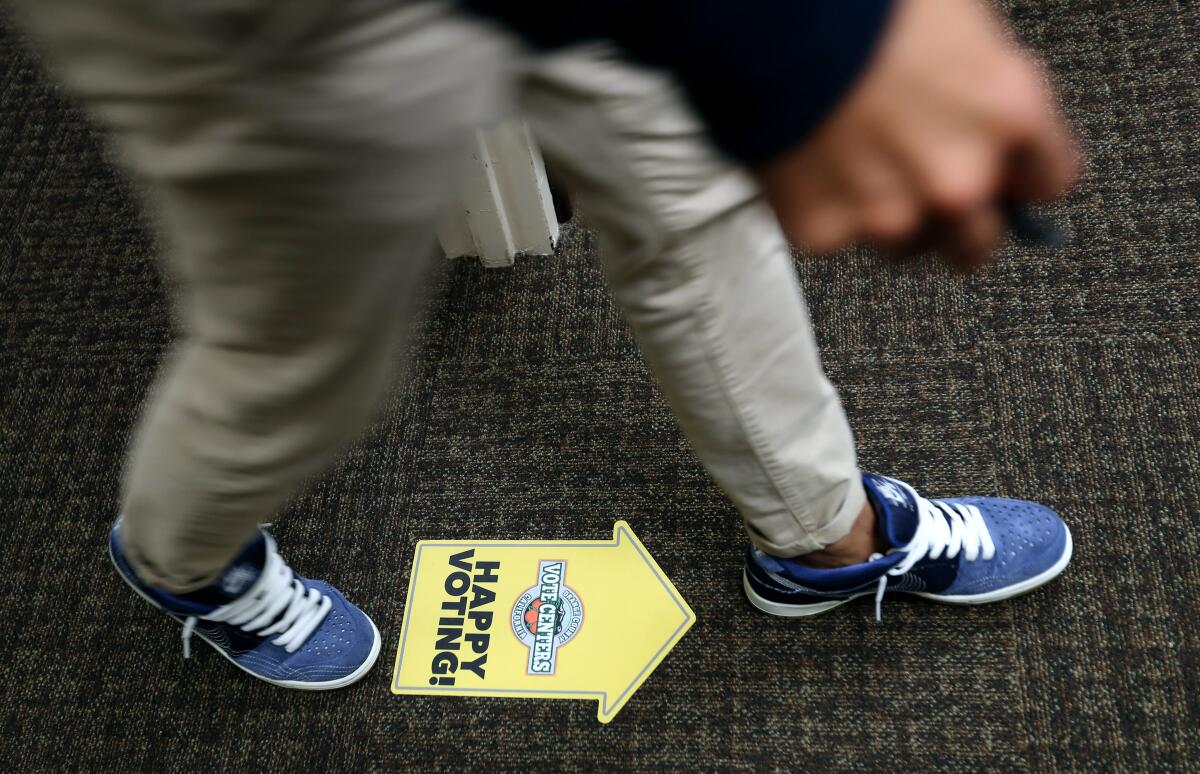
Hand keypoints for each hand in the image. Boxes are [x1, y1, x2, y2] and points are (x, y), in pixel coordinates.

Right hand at [758, 0, 1078, 269]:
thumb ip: (985, 86)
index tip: (1007, 178)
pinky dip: (826, 210)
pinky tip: (812, 165)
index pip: (1048, 181)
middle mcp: (959, 179)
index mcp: (1009, 116)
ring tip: (857, 168)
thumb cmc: (866, 6)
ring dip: (890, 218)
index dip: (1021, 178)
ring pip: (904, 245)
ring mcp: (891, 214)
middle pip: (978, 241)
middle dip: (958, 222)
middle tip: (927, 192)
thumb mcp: (960, 21)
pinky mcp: (826, 231)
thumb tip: (981, 106)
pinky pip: (836, 236)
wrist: (776, 25)